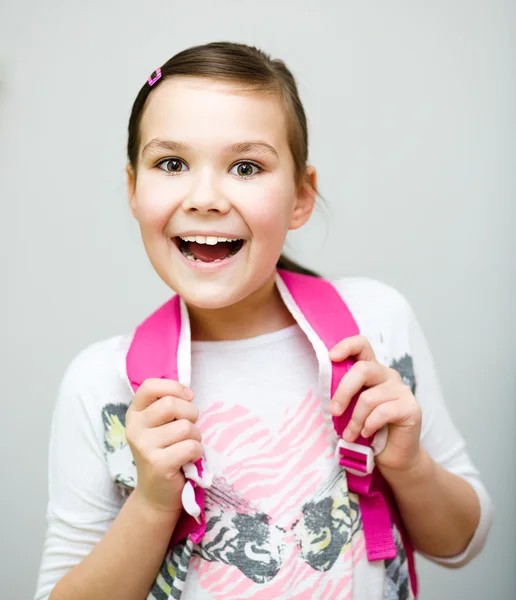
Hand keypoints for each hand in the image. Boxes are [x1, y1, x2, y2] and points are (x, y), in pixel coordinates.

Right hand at [125, 378, 203, 514]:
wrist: (156, 494)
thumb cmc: (165, 452)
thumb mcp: (160, 426)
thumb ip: (168, 407)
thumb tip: (188, 394)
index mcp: (135, 414)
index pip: (149, 386)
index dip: (174, 387)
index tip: (187, 397)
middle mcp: (134, 428)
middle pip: (171, 404)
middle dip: (191, 414)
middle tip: (189, 428)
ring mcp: (143, 447)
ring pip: (185, 427)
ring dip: (196, 436)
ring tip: (187, 447)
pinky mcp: (157, 464)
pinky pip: (190, 446)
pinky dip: (197, 452)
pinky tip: (188, 460)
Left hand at [329, 336, 422, 473]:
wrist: (393, 456)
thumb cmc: (368, 430)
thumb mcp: (351, 409)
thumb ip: (345, 395)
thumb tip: (325, 390)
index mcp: (372, 370)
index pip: (362, 345)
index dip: (346, 346)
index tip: (331, 357)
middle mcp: (388, 375)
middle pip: (362, 369)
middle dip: (343, 391)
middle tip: (333, 411)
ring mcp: (401, 390)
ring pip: (369, 397)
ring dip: (355, 420)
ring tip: (349, 435)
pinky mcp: (411, 407)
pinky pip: (383, 412)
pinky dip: (369, 425)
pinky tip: (366, 434)